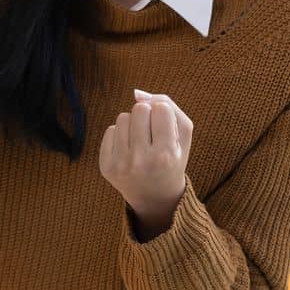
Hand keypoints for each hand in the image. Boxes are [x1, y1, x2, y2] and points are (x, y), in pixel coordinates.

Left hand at [99, 89, 193, 235]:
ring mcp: (121, 164)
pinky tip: (129, 151)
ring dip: (133, 125)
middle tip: (153, 136)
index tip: (166, 129)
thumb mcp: (183, 135)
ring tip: (142, 143)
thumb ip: (169, 106)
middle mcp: (141, 161)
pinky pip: (110, 130)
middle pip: (139, 109)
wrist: (155, 196)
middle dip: (147, 116)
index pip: (160, 108)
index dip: (164, 114)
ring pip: (123, 117)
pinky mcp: (106, 166)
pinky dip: (120, 136)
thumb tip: (137, 93)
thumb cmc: (172, 159)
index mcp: (166, 155)